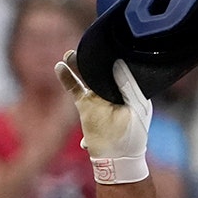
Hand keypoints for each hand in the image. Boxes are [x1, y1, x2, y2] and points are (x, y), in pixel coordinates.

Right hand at [54, 50, 151, 183]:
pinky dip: (66, 78)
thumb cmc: (134, 134)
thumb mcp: (138, 106)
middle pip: (101, 69)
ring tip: (70, 53)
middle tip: (88, 43)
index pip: (120, 68)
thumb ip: (128, 84)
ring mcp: (98, 98)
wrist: (119, 157)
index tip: (109, 41)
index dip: (114, 55)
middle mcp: (113, 91)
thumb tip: (117, 62)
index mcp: (129, 90)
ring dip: (78, 64)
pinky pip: (74, 89)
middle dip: (93, 57)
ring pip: (86, 76)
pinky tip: (60, 67)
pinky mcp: (85, 106)